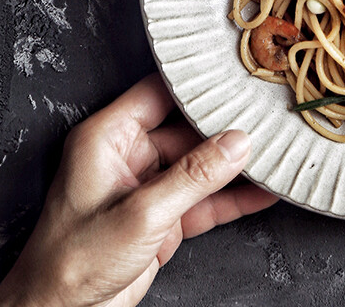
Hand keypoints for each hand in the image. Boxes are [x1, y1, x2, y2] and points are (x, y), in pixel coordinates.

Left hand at [0, 74, 277, 306]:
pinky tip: (262, 192)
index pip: (158, 93)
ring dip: (234, 166)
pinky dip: (232, 198)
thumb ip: (193, 177)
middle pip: (186, 130)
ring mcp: (147, 188)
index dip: (195, 86)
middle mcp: (128, 156)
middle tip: (265, 121)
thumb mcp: (141, 213)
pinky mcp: (161, 218)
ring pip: (200, 166)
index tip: (233, 79)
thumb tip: (236, 144)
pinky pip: (203, 200)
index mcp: (108, 138)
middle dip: (225, 129)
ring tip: (273, 155)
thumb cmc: (71, 264)